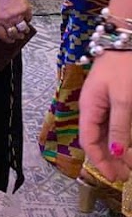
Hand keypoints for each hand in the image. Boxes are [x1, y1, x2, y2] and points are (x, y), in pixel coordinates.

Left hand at [0, 0, 31, 43]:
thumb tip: (1, 26)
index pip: (2, 35)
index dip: (7, 39)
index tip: (10, 40)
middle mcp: (7, 19)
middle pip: (14, 34)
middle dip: (17, 36)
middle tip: (19, 36)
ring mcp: (17, 16)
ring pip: (23, 29)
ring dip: (24, 30)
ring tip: (24, 29)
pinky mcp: (26, 11)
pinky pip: (29, 19)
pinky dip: (28, 19)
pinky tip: (26, 17)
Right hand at [79, 52, 131, 182]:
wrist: (126, 41)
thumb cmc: (123, 68)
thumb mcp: (123, 99)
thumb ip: (119, 126)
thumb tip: (116, 152)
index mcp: (88, 107)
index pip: (89, 141)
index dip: (100, 161)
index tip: (115, 176)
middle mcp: (91, 107)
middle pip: (96, 140)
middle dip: (109, 160)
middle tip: (125, 176)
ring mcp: (101, 103)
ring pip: (104, 133)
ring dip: (115, 151)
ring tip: (128, 165)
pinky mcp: (111, 99)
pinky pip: (111, 124)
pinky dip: (118, 137)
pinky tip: (126, 145)